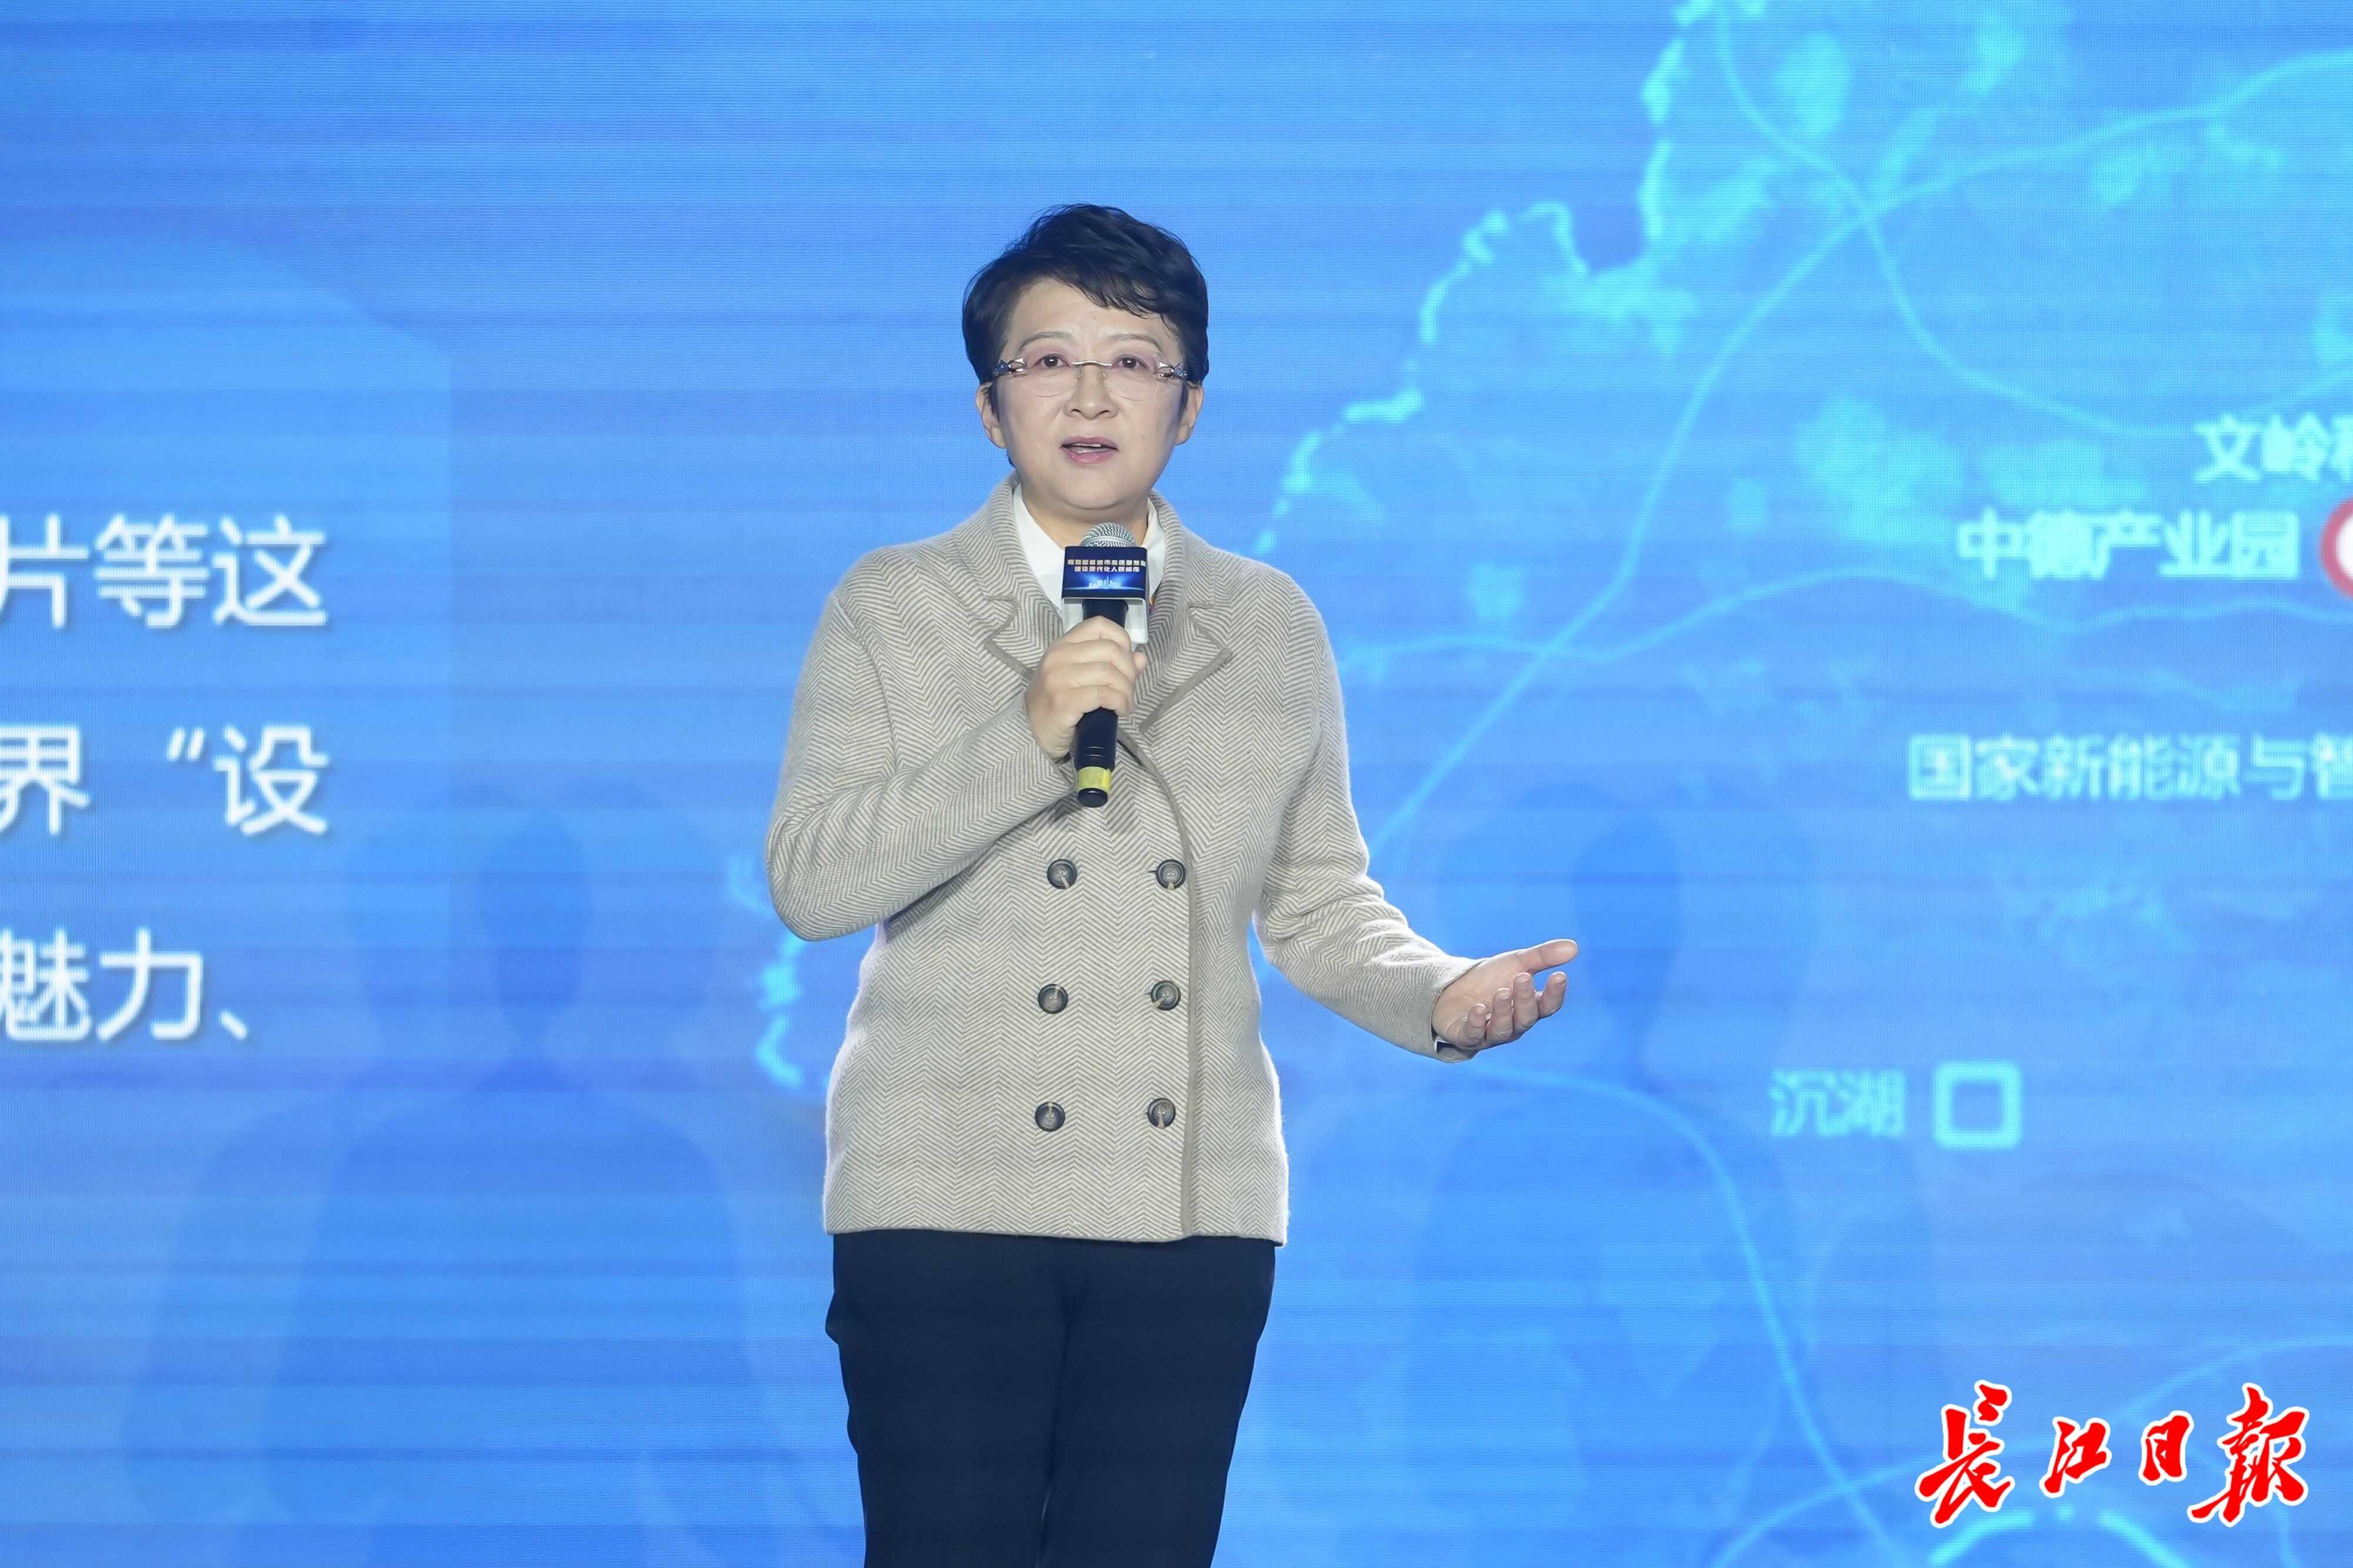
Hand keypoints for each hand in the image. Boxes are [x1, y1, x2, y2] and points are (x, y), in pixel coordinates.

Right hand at [1027, 616, 1147, 760]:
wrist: (1031, 732)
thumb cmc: (1057, 703)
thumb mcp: (1081, 678)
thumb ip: (1111, 665)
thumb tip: (1141, 657)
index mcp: (1063, 645)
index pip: (1099, 625)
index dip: (1122, 640)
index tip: (1127, 661)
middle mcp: (1059, 656)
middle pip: (1110, 650)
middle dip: (1129, 671)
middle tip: (1129, 690)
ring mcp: (1059, 678)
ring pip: (1110, 674)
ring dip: (1126, 691)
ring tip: (1126, 704)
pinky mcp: (1064, 701)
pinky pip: (1104, 695)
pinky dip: (1120, 703)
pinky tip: (1120, 711)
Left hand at [1433, 938, 1576, 1050]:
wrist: (1452, 989)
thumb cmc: (1489, 979)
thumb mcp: (1516, 963)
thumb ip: (1543, 957)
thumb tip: (1574, 947)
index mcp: (1528, 1007)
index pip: (1548, 1005)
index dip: (1555, 993)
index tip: (1560, 976)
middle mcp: (1513, 1024)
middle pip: (1526, 1017)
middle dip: (1525, 999)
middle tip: (1522, 977)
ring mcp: (1490, 1033)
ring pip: (1503, 1029)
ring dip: (1503, 1011)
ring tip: (1501, 992)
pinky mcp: (1466, 1036)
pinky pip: (1474, 1035)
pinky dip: (1476, 1023)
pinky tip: (1477, 1009)